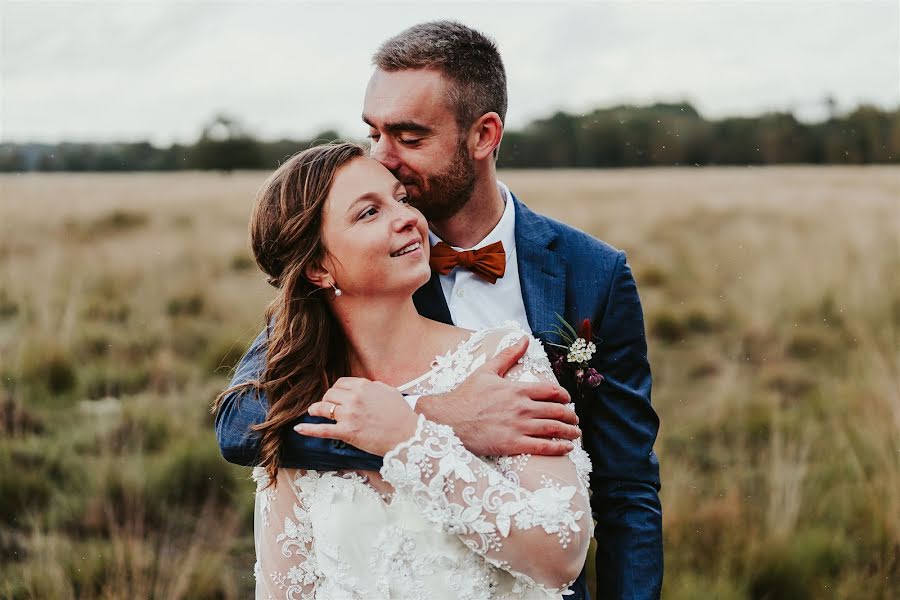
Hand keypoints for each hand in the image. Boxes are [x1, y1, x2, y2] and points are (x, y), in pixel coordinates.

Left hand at [295, 377, 419, 456]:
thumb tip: (366, 386)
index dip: (335, 390)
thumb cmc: (401, 415)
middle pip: (329, 394)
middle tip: (327, 406)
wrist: (408, 435)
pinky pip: (323, 429)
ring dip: (316, 410)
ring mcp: (349, 415)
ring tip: (313, 412)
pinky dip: (309, 429)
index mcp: (363, 386)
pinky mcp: (347, 432)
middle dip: (326, 400)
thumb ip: (374, 387)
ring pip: (323, 408)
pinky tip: (298, 428)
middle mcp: (354, 398)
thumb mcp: (389, 392)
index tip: (335, 396)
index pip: (340, 383)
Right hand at [418, 336, 579, 455]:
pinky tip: (566, 448)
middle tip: (575, 419)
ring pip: (553, 428)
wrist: (447, 420)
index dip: (564, 396)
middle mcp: (521, 407)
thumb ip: (508, 355)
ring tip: (575, 434)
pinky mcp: (512, 444)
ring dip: (569, 432)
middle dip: (570, 415)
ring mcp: (518, 427)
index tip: (567, 400)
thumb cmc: (466, 396)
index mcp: (517, 389)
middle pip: (556, 410)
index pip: (551, 391)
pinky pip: (542, 447)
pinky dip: (558, 448)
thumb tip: (524, 339)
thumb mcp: (487, 371)